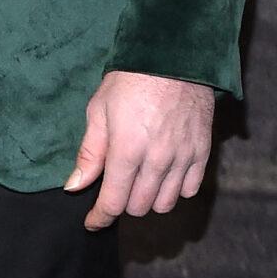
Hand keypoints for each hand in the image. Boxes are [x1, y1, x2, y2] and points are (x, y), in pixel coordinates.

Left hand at [64, 70, 214, 228]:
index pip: (113, 203)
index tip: (93, 222)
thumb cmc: (130, 80)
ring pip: (164, 204)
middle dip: (122, 204)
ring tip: (140, 182)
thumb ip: (89, 154)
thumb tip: (74, 187)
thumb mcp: (99, 111)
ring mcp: (183, 157)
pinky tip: (164, 176)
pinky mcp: (202, 151)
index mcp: (127, 150)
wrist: (174, 55)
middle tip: (115, 188)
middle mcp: (157, 160)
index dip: (100, 218)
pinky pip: (190, 189)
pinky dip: (175, 190)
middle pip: (138, 207)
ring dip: (148, 200)